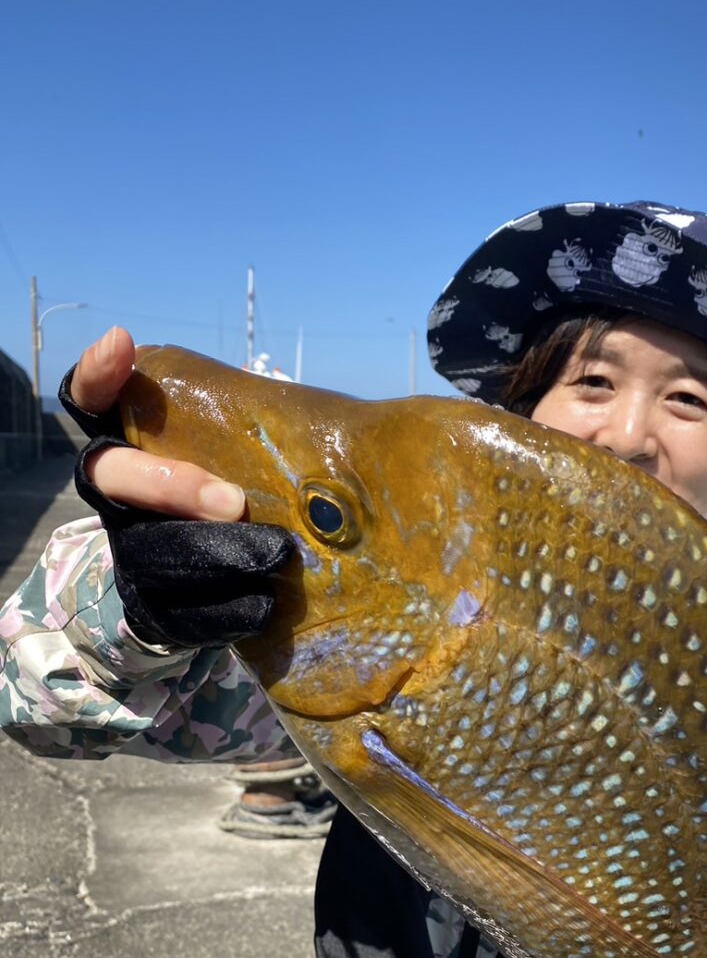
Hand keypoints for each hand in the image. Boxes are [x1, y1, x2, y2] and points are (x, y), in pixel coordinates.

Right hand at [63, 327, 293, 647]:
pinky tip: (266, 601)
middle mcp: (119, 497)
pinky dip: (226, 607)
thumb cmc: (250, 497)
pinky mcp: (152, 608)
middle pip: (113, 475)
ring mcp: (129, 553)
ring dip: (215, 553)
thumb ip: (264, 430)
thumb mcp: (252, 457)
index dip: (98, 374)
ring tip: (273, 554)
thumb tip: (362, 428)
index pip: (92, 399)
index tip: (122, 345)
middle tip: (234, 501)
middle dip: (172, 484)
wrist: (226, 590)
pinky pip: (179, 612)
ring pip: (150, 552)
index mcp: (135, 445)